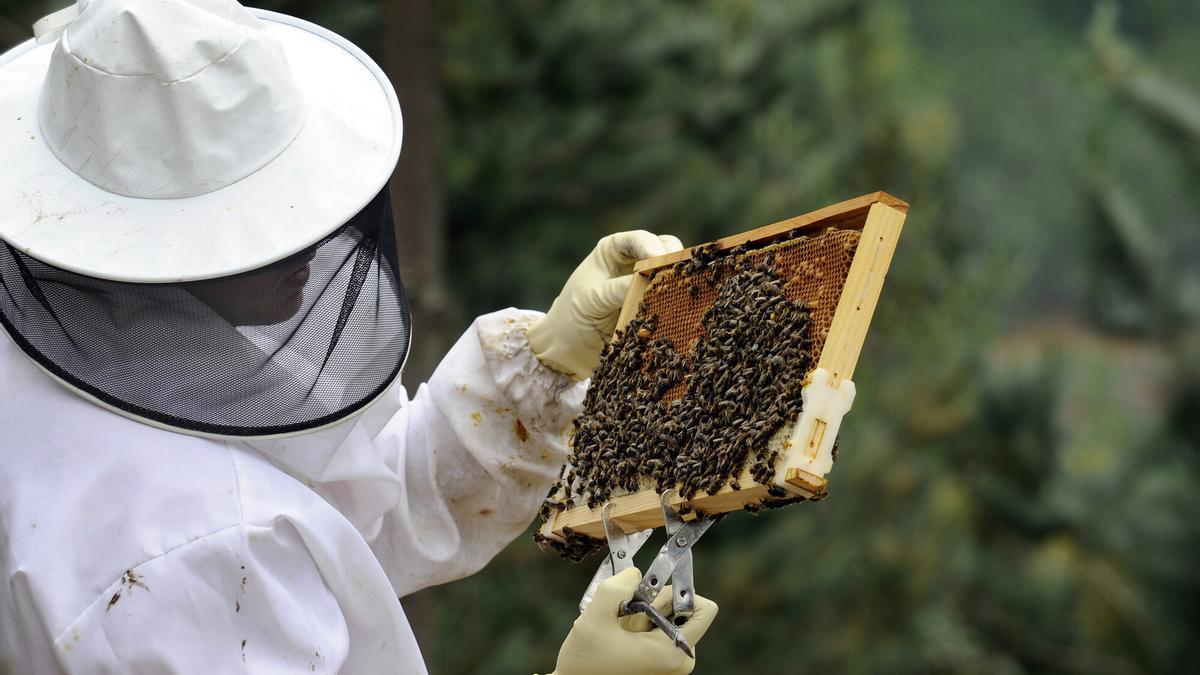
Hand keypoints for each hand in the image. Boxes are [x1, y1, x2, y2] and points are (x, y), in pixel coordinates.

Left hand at [527, 231, 682, 378]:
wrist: (569, 347)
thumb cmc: (573, 315)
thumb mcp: (593, 299)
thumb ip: (620, 288)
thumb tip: (650, 281)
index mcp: (614, 249)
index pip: (640, 240)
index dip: (653, 247)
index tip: (660, 261)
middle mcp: (634, 260)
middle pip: (666, 250)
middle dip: (673, 261)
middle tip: (676, 277)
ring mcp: (647, 282)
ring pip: (674, 273)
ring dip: (678, 281)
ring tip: (680, 292)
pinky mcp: (655, 305)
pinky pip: (672, 299)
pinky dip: (677, 302)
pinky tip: (679, 308)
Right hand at [550, 567, 717, 674]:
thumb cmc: (585, 662)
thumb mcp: (596, 617)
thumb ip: (617, 586)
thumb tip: (636, 574)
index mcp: (672, 652)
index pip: (704, 609)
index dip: (679, 592)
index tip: (651, 595)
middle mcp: (678, 660)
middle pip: (682, 609)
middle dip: (653, 603)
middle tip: (626, 617)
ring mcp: (670, 662)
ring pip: (666, 616)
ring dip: (642, 613)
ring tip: (619, 629)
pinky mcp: (659, 662)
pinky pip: (658, 628)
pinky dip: (639, 623)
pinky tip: (620, 634)